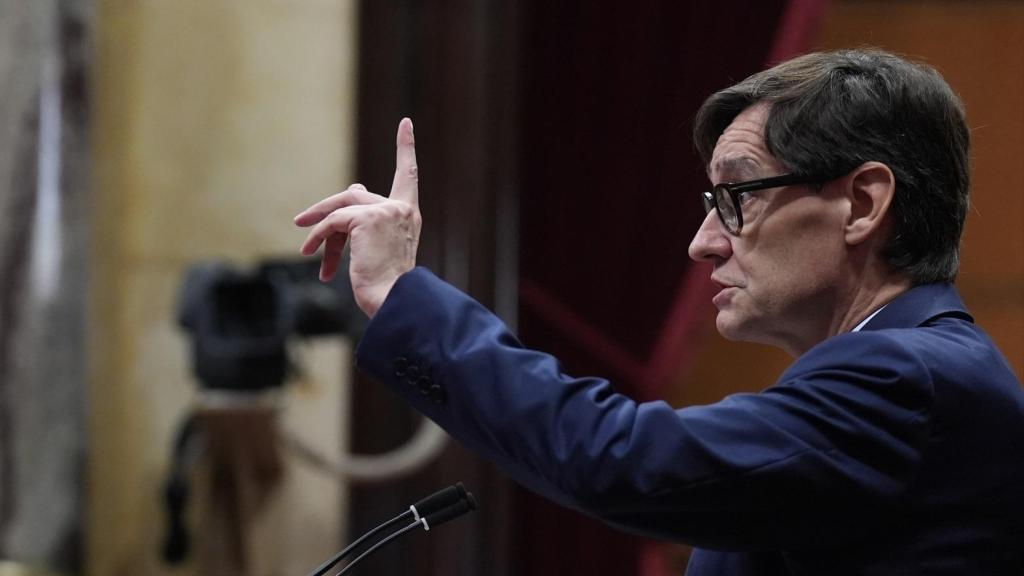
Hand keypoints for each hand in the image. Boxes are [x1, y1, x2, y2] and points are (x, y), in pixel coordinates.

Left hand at [294, 118, 421, 316]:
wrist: (393, 301)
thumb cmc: (386, 284)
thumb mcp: (378, 246)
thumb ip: (366, 217)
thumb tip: (356, 186)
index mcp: (409, 216)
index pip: (408, 175)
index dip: (406, 148)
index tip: (405, 123)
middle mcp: (401, 210)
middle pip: (356, 196)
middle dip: (327, 211)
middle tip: (302, 223)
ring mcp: (386, 212)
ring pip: (341, 209)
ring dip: (318, 227)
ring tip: (306, 249)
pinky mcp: (368, 219)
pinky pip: (333, 223)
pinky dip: (318, 238)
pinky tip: (312, 255)